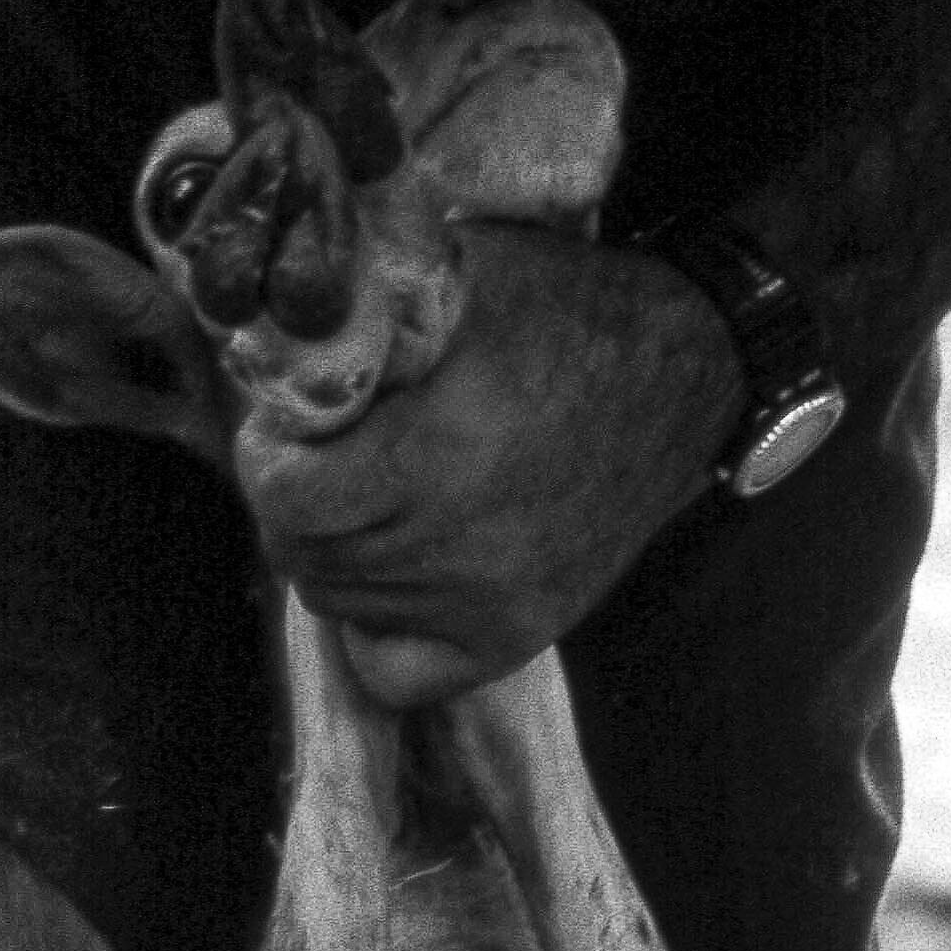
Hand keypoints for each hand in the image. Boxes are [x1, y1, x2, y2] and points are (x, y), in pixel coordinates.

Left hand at [233, 224, 745, 703]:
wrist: (683, 376)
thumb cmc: (564, 310)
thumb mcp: (457, 275)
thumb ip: (361, 316)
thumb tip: (266, 350)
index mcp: (439, 449)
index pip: (287, 498)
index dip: (268, 458)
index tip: (287, 429)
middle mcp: (460, 541)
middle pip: (303, 554)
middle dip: (295, 502)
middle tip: (323, 460)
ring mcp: (488, 601)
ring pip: (337, 603)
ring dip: (335, 554)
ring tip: (371, 502)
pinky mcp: (516, 636)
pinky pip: (393, 674)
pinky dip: (374, 632)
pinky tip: (395, 576)